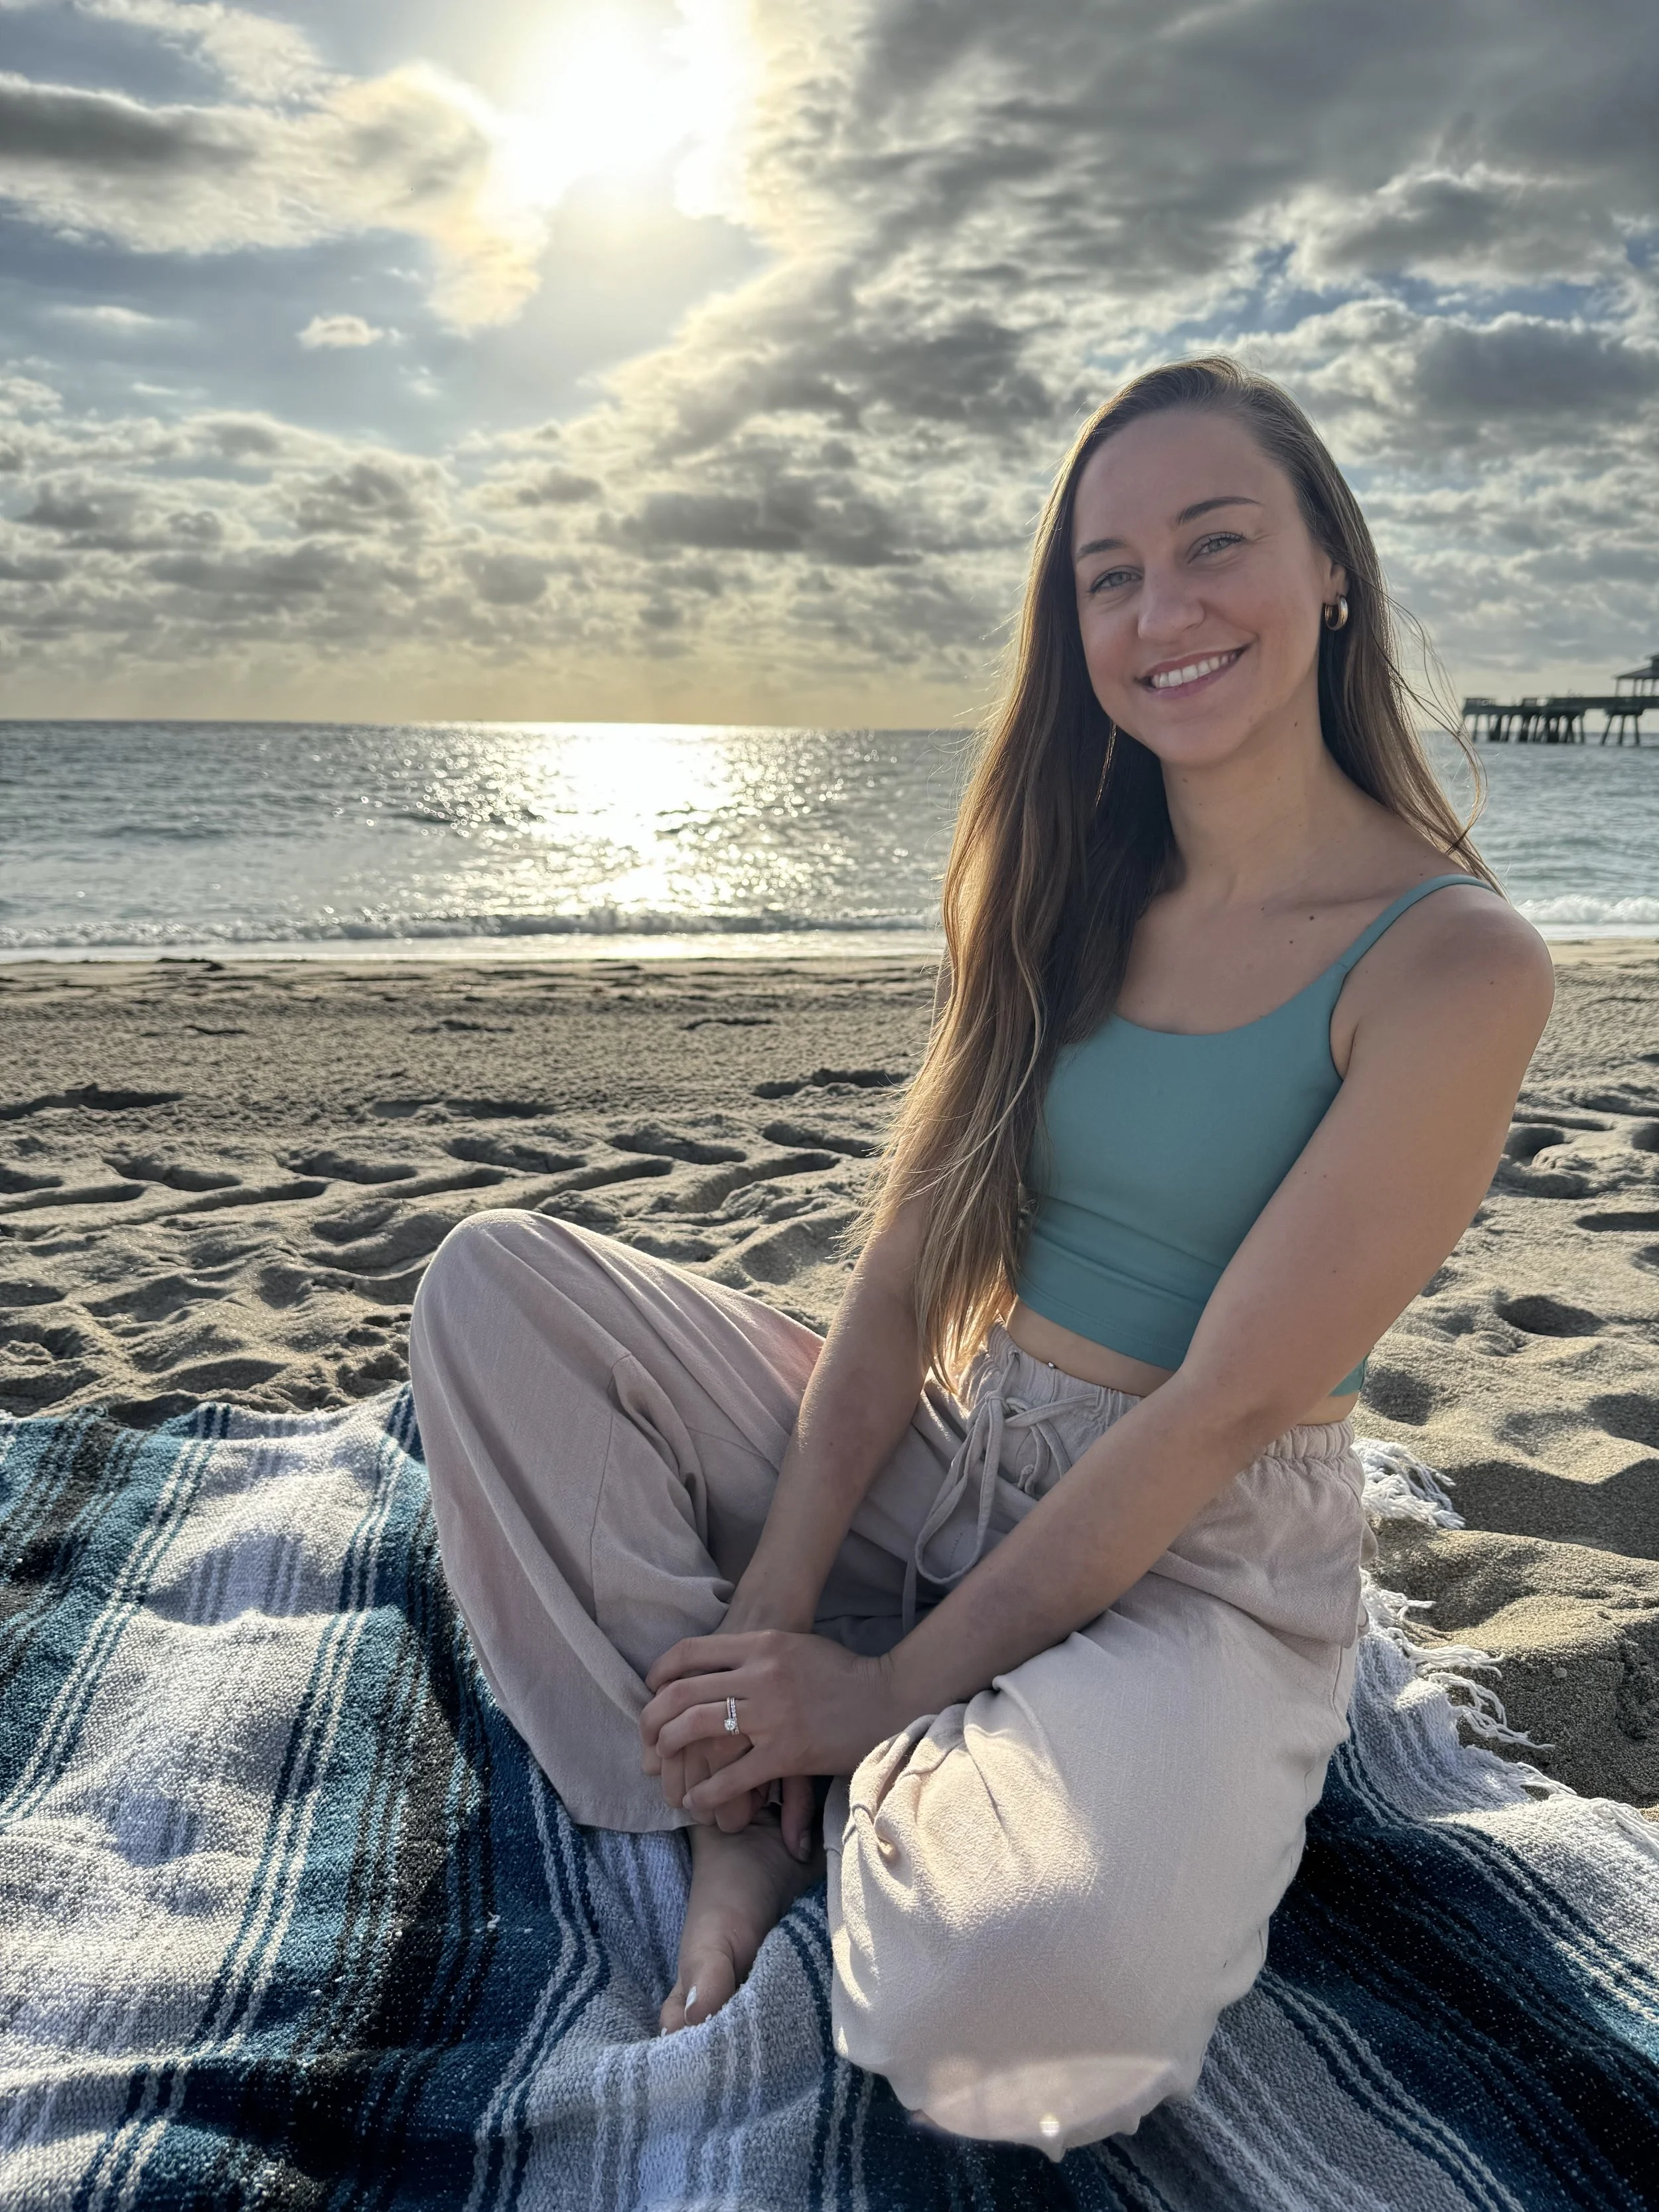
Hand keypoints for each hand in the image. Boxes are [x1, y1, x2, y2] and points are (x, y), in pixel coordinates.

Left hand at [641, 1630, 902, 1827]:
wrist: (888, 1696)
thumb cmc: (841, 1670)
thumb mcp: (793, 1647)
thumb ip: (754, 1654)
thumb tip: (715, 1669)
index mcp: (761, 1644)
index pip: (690, 1653)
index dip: (661, 1673)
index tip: (651, 1690)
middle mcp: (760, 1674)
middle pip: (684, 1692)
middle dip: (654, 1717)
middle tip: (647, 1737)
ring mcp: (772, 1713)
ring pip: (698, 1728)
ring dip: (671, 1750)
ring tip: (664, 1766)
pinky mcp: (786, 1751)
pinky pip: (732, 1775)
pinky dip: (707, 1791)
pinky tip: (697, 1801)